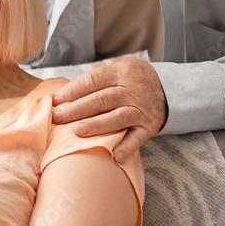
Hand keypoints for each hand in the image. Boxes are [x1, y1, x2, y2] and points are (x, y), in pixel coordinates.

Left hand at [52, 57, 166, 159]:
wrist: (169, 89)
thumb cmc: (132, 80)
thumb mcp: (118, 69)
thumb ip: (96, 79)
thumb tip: (62, 96)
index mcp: (121, 72)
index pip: (93, 81)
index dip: (73, 91)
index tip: (56, 101)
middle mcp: (132, 90)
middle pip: (101, 100)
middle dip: (77, 109)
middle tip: (58, 117)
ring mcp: (141, 110)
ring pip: (117, 118)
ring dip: (96, 126)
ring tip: (77, 131)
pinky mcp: (149, 127)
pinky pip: (137, 138)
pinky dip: (127, 148)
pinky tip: (114, 155)